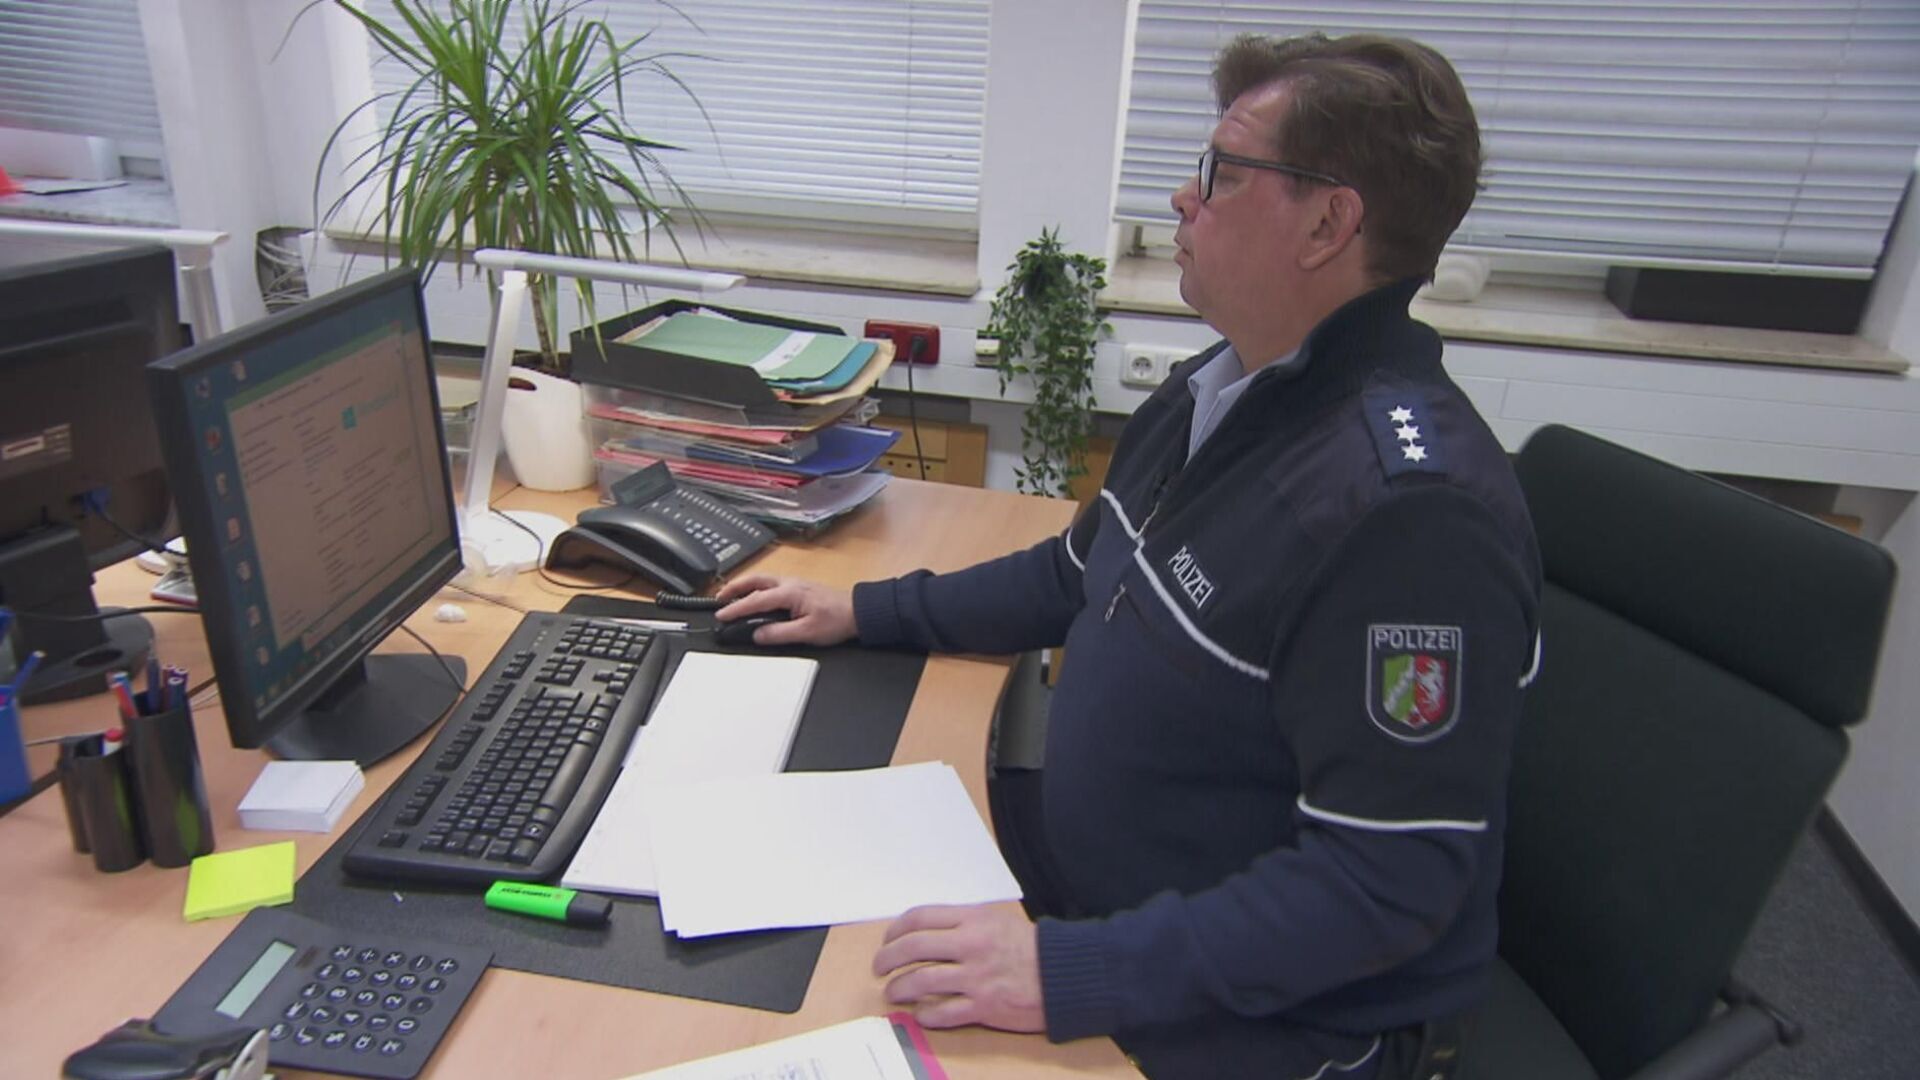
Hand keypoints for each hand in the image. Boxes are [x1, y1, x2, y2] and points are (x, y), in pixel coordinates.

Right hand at [713, 574, 856, 646]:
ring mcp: (794, 583)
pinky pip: (771, 583)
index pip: (754, 600)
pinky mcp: (799, 587)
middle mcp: (789, 584)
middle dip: (734, 588)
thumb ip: (778, 633)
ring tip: (731, 595)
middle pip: (754, 581)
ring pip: (762, 580)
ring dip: (744, 586)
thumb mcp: (806, 632)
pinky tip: (755, 595)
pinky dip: (756, 587)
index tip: (721, 615)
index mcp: (789, 593)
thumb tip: (757, 634)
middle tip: (718, 598)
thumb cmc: (837, 620)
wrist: (858, 612)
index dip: (735, 609)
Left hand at [872, 904, 1044, 1032]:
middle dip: (887, 959)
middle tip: (879, 967)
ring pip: (922, 981)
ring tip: (893, 992)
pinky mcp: (983, 1007)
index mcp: (973, 919)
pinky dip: (925, 1014)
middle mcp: (970, 945)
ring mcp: (976, 978)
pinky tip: (920, 1013)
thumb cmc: (1030, 947)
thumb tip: (925, 933)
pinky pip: (943, 1012)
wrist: (1064, 974)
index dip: (896, 929)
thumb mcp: (996, 921)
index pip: (920, 917)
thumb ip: (963, 924)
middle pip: (913, 948)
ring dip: (900, 988)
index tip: (887, 940)